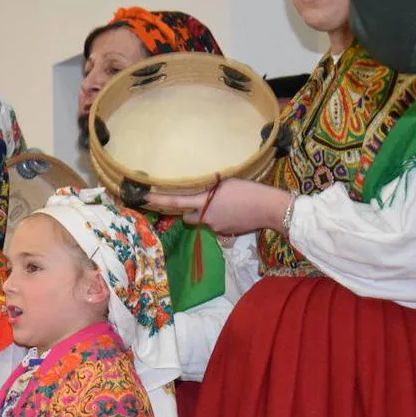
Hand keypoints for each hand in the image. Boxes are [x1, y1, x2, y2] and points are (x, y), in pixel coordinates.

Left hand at [147, 179, 292, 235]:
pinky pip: (217, 225)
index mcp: (204, 201)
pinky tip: (235, 212)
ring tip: (226, 205)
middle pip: (187, 216)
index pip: (176, 202)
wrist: (270, 208)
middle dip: (189, 211)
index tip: (145, 198)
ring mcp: (215, 227)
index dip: (159, 200)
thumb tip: (201, 190)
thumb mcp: (227, 183)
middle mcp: (205, 217)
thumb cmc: (250, 190)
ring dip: (208, 214)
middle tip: (200, 202)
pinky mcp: (225, 233)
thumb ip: (209, 188)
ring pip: (204, 221)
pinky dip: (221, 219)